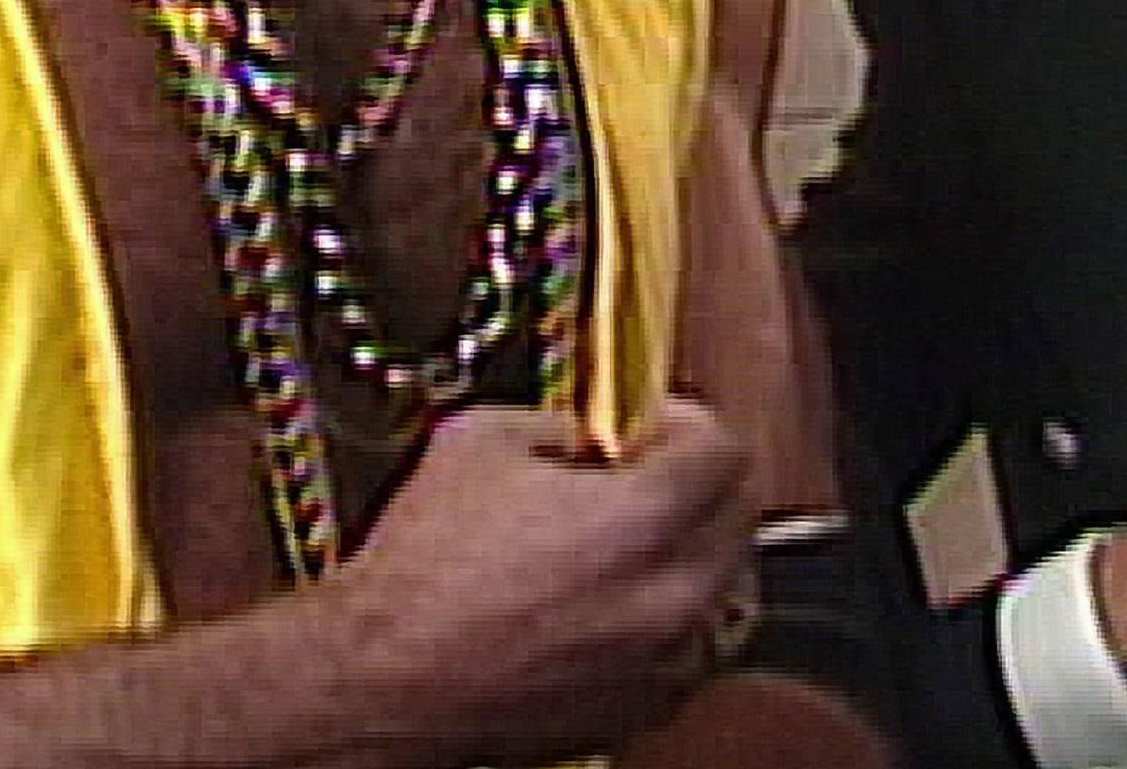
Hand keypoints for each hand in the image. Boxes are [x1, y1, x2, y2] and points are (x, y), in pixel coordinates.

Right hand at [328, 399, 756, 763]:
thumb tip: (579, 434)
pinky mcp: (645, 705)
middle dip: (695, 484)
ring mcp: (666, 656)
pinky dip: (672, 619)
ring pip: (727, 584)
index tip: (653, 425)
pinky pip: (694, 647)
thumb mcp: (480, 442)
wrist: (386, 680)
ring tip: (632, 540)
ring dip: (692, 551)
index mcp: (646, 518)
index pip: (725, 449)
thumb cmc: (422, 583)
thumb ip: (555, 421)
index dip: (683, 424)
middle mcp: (673, 592)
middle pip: (739, 513)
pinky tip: (616, 601)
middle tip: (642, 475)